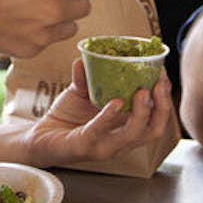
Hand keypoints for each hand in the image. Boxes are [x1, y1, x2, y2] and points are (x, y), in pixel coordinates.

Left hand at [23, 59, 172, 165]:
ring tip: (143, 91)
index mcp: (125, 127)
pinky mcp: (85, 147)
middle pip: (153, 129)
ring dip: (142, 113)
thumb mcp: (80, 92)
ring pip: (134, 135)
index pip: (155, 118)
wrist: (39, 137)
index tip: (163, 75)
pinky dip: (109, 117)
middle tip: (159, 84)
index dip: (164, 98)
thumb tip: (86, 55)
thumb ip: (86, 76)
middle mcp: (120, 141)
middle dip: (161, 106)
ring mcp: (104, 147)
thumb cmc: (65, 117)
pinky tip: (116, 103)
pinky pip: (100, 132)